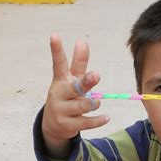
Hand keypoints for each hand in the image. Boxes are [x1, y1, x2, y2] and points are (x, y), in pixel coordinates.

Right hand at [41, 35, 109, 156]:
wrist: (53, 126)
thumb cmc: (66, 97)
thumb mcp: (71, 80)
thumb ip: (79, 63)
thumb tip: (82, 41)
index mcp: (60, 81)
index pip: (58, 63)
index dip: (57, 50)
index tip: (54, 35)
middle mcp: (59, 94)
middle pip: (75, 87)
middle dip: (86, 82)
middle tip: (96, 75)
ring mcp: (61, 110)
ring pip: (84, 106)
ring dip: (94, 103)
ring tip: (97, 102)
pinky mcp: (67, 125)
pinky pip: (86, 122)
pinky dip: (98, 120)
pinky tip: (107, 118)